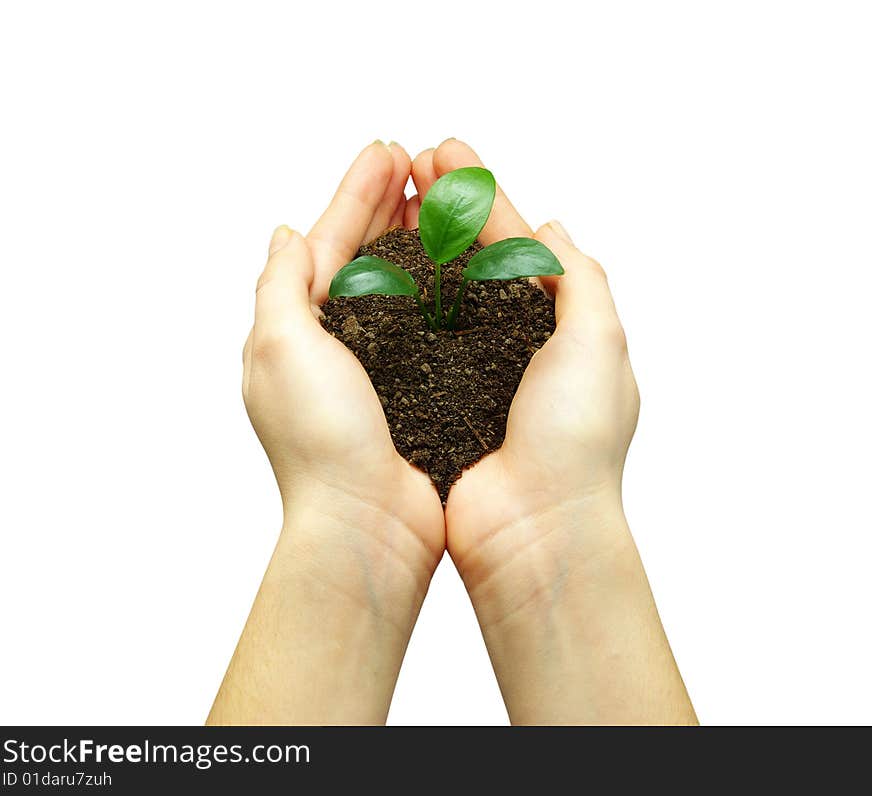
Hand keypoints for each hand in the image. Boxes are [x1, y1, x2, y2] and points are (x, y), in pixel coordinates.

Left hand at [210, 143, 443, 724]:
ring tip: (442, 201)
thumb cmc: (322, 442)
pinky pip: (427, 326)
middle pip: (363, 255)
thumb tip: (283, 233)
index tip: (389, 151)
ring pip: (399, 286)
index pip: (327, 239)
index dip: (358, 192)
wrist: (367, 524)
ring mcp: (375, 368)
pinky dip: (440, 291)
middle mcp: (333, 344)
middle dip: (389, 206)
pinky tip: (461, 269)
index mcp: (295, 326)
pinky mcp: (413, 390)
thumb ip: (281, 285)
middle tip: (419, 162)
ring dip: (417, 241)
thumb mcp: (281, 347)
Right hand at [415, 139, 695, 723]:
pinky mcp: (435, 400)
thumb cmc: (574, 441)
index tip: (444, 152)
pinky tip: (373, 273)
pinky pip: (414, 341)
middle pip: (472, 257)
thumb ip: (581, 280)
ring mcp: (471, 371)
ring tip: (387, 200)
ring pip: (438, 292)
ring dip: (416, 244)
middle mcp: (513, 342)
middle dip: (443, 206)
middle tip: (409, 161)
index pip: (513, 240)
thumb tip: (554, 228)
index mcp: (558, 323)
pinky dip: (396, 304)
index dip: (479, 193)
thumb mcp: (600, 343)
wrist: (534, 529)